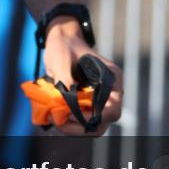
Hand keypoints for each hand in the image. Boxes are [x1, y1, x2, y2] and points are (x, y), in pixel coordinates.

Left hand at [42, 19, 122, 135]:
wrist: (62, 41)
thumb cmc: (64, 46)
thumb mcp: (62, 60)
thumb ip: (65, 80)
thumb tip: (65, 103)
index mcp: (112, 79)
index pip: (113, 109)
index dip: (94, 117)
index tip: (71, 114)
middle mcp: (109, 92)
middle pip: (102, 123)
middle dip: (80, 126)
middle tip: (59, 121)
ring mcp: (99, 99)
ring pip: (92, 126)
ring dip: (73, 127)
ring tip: (55, 119)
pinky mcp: (87, 104)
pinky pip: (83, 121)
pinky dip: (70, 123)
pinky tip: (56, 116)